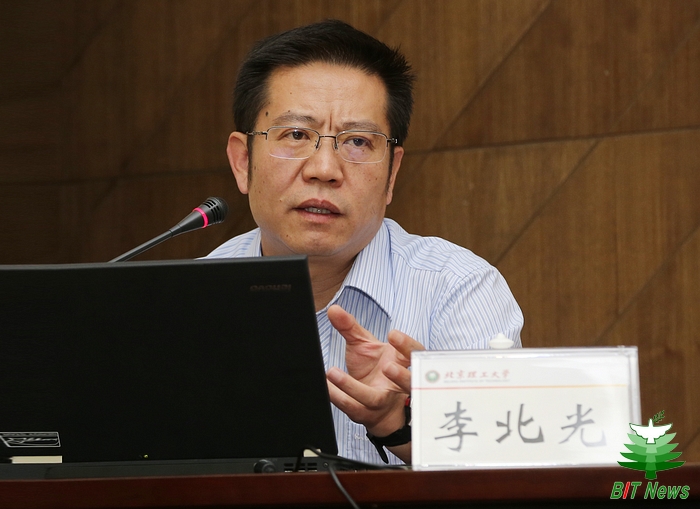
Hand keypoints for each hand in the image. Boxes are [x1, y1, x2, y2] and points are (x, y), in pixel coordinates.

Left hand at [325, 304, 423, 437]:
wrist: (374, 405)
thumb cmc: (374, 370)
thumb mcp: (364, 345)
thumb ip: (350, 327)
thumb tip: (333, 309)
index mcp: (403, 362)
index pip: (415, 353)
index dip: (408, 345)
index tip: (393, 335)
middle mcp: (396, 384)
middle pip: (408, 383)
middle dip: (402, 376)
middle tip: (388, 366)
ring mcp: (381, 401)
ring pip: (373, 399)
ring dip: (353, 387)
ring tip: (334, 372)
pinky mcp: (364, 413)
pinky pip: (351, 406)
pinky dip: (336, 396)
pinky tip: (325, 384)